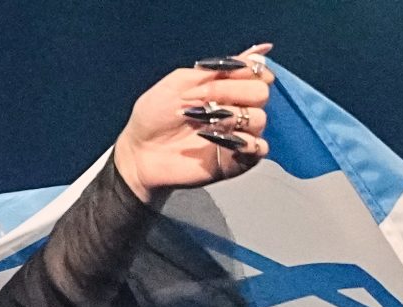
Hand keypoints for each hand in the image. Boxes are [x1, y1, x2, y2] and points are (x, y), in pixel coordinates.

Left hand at [112, 43, 273, 201]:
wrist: (141, 151)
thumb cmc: (155, 115)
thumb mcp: (181, 81)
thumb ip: (217, 68)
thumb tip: (258, 51)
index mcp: (226, 87)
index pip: (257, 71)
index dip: (248, 69)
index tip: (226, 73)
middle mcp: (237, 109)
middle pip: (261, 93)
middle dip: (230, 91)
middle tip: (200, 100)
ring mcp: (238, 135)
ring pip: (260, 119)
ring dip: (230, 117)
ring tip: (202, 124)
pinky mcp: (237, 160)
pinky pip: (259, 149)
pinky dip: (244, 143)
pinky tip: (220, 142)